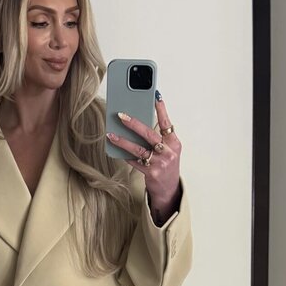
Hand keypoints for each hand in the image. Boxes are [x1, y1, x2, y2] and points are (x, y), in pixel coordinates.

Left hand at [106, 92, 181, 211]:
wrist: (169, 189)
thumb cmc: (166, 165)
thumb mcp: (168, 149)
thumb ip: (159, 137)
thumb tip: (139, 122)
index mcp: (174, 143)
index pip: (167, 123)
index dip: (161, 109)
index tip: (155, 96)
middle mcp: (168, 152)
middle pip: (149, 134)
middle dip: (134, 124)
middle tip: (121, 115)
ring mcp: (159, 163)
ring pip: (138, 149)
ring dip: (123, 141)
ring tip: (111, 135)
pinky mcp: (151, 173)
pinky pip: (134, 161)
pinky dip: (125, 155)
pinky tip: (116, 149)